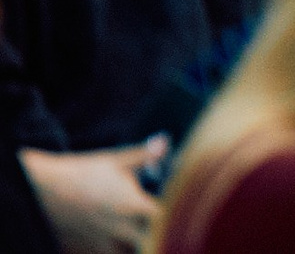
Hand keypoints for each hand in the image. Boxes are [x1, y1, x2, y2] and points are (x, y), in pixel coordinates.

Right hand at [23, 139, 166, 253]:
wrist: (39, 191)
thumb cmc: (80, 173)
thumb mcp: (115, 162)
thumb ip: (145, 157)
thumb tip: (165, 143)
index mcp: (136, 207)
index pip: (163, 220)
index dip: (161, 216)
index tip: (153, 209)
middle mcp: (122, 231)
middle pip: (147, 241)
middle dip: (146, 233)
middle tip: (136, 223)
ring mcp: (102, 247)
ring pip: (127, 253)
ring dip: (127, 246)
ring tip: (118, 232)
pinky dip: (107, 251)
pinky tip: (101, 240)